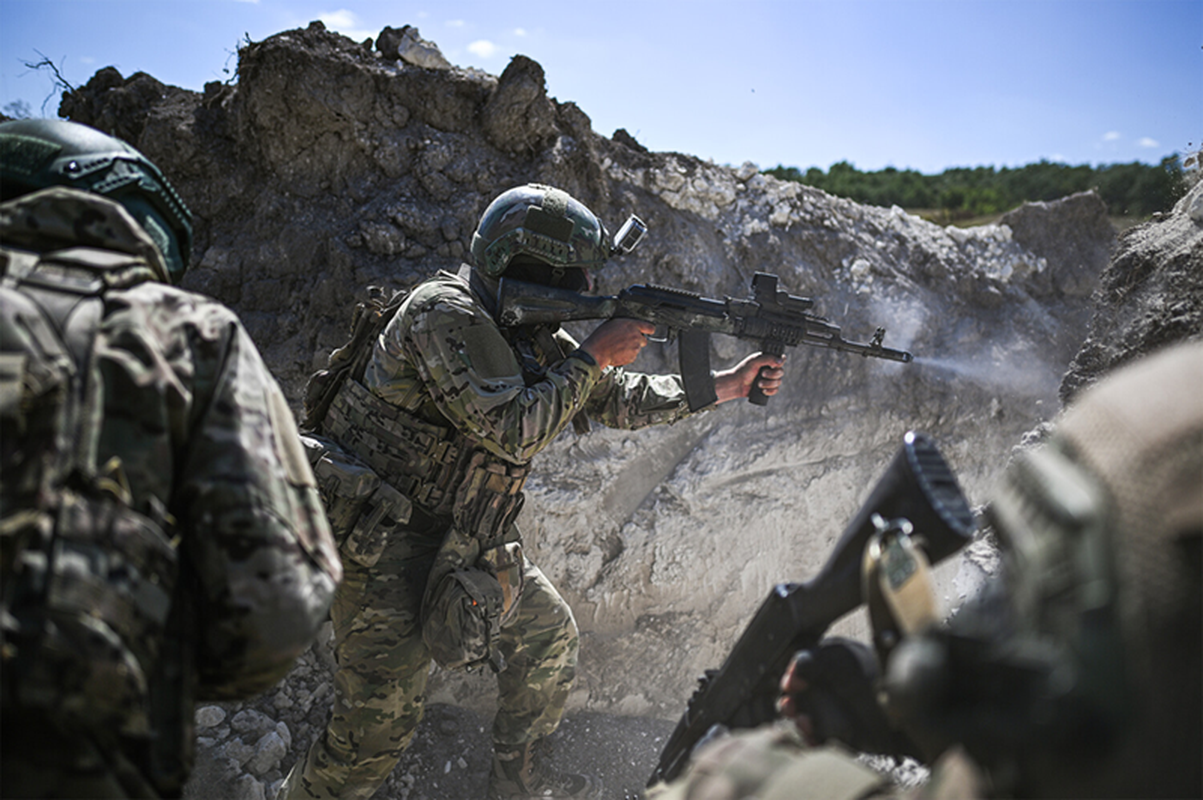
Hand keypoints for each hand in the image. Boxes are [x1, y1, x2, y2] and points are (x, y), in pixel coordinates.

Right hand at [579, 318, 653, 368]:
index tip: (647, 332)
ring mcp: (635, 348)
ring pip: (637, 348)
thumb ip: (626, 324)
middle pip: (644, 340)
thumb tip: (630, 326)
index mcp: (632, 325)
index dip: (649, 330)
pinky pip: (632, 356)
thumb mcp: (614, 323)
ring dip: (630, 348)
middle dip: (637, 341)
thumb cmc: (602, 336)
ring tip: (618, 347)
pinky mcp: (632, 357)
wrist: (597, 351)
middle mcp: (636, 336)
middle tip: (625, 341)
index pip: (650, 327)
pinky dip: (627, 355)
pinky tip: (617, 352)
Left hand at [714, 352, 784, 403]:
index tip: (774, 365)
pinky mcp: (768, 388)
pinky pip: (775, 390)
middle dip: (772, 374)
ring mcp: (770, 379)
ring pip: (778, 382)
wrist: (737, 384)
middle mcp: (771, 369)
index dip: (780, 363)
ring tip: (758, 384)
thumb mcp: (755, 361)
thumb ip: (768, 359)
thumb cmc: (744, 370)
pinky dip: (770, 391)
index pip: (781, 360)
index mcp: (768, 360)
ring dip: (769, 383)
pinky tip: (763, 390)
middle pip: (781, 372)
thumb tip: (781, 361)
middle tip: (762, 374)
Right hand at [777, 638, 923, 759]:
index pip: (806, 662)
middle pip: (802, 690)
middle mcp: (834, 681)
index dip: (796, 673)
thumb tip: (796, 665)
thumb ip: (820, 665)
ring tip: (805, 724)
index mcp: (837, 658)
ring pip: (808, 712)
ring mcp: (836, 706)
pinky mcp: (840, 729)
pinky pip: (819, 733)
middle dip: (794, 700)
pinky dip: (814, 737)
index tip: (792, 685)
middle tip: (791, 707)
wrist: (914, 723)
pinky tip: (814, 739)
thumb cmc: (885, 690)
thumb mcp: (851, 672)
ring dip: (802, 719)